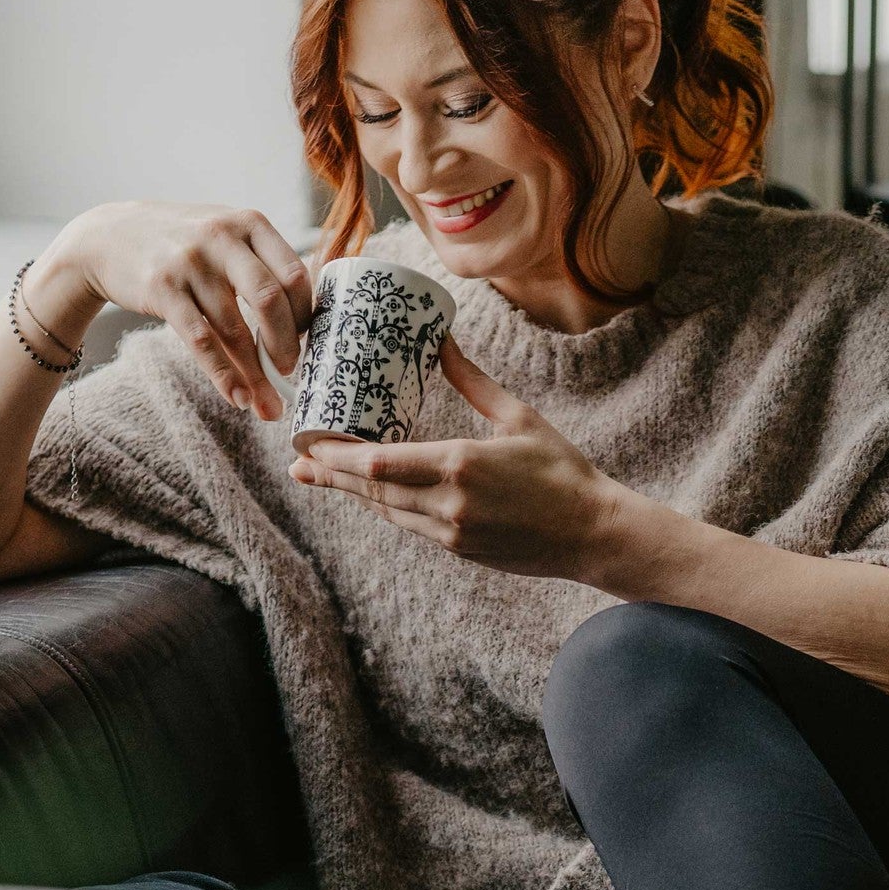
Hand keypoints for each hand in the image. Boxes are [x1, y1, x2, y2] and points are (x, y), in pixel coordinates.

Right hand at [44, 200, 313, 419]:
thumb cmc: (182, 244)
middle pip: (269, 300)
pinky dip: (223, 376)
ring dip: (254, 375)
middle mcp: (221, 237)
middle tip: (291, 374)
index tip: (307, 343)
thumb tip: (307, 325)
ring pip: (234, 330)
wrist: (108, 236)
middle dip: (285, 346)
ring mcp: (189, 262)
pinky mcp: (162, 289)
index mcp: (249, 223)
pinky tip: (237, 397)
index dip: (306, 315)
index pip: (295, 274)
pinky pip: (201, 342)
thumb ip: (263, 264)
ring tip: (267, 405)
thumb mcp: (226, 234)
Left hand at [290, 334, 632, 580]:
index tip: (309, 442)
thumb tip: (441, 340)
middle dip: (331, 475)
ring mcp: (451, 532)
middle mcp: (448, 504)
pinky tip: (368, 493)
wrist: (591, 534)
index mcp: (460, 466)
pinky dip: (384, 506)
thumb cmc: (562, 471)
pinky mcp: (459, 549)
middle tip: (296, 463)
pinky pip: (409, 525)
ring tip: (317, 477)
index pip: (378, 463)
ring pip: (386, 510)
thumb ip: (473, 382)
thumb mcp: (518, 417)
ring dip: (352, 493)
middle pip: (371, 490)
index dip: (336, 456)